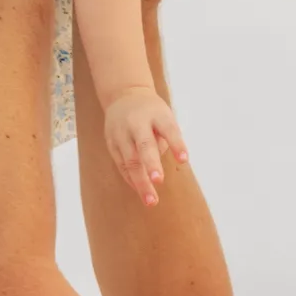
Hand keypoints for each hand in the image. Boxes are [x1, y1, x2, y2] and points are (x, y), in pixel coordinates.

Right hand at [105, 87, 189, 205]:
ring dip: (140, 181)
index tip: (184, 159)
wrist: (124, 95)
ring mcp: (121, 133)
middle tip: (159, 181)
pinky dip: (131, 179)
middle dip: (151, 164)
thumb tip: (156, 170)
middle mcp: (136, 122)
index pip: (168, 128)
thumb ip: (165, 140)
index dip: (176, 144)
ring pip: (130, 159)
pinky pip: (122, 165)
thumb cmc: (152, 112)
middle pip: (144, 144)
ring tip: (151, 200)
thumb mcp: (164, 116)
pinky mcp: (111, 143)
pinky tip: (140, 191)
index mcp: (156, 113)